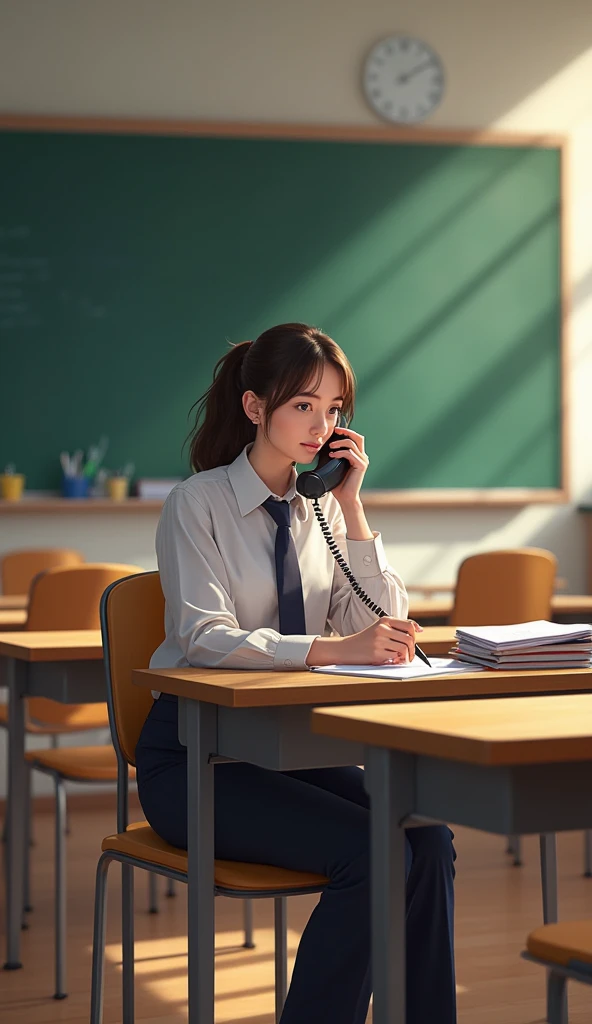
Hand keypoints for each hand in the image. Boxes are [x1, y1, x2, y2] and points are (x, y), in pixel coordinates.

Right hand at [306, 618, 423, 666]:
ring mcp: (379, 641)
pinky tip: (392, 661)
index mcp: (384, 620)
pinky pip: (395, 657)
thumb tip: (419, 630)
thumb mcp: (380, 629)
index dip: (415, 634)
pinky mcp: (377, 653)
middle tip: (410, 655)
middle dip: (413, 649)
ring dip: (406, 657)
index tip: (415, 640)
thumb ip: (396, 628)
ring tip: (402, 659)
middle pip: (409, 638)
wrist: (345, 649)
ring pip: (404, 648)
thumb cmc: (365, 640)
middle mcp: (382, 628)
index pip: (409, 625)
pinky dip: (397, 661)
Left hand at [328, 426, 368, 506]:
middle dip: (346, 431)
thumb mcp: (333, 466)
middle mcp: (362, 457)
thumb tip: (319, 447)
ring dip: (340, 442)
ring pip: (353, 444)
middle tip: (335, 430)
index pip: (354, 438)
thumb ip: (331, 456)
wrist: (345, 498)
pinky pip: (351, 454)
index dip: (345, 432)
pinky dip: (340, 452)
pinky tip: (332, 455)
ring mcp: (363, 461)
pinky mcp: (361, 466)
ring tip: (330, 446)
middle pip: (358, 437)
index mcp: (357, 455)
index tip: (334, 430)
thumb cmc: (338, 484)